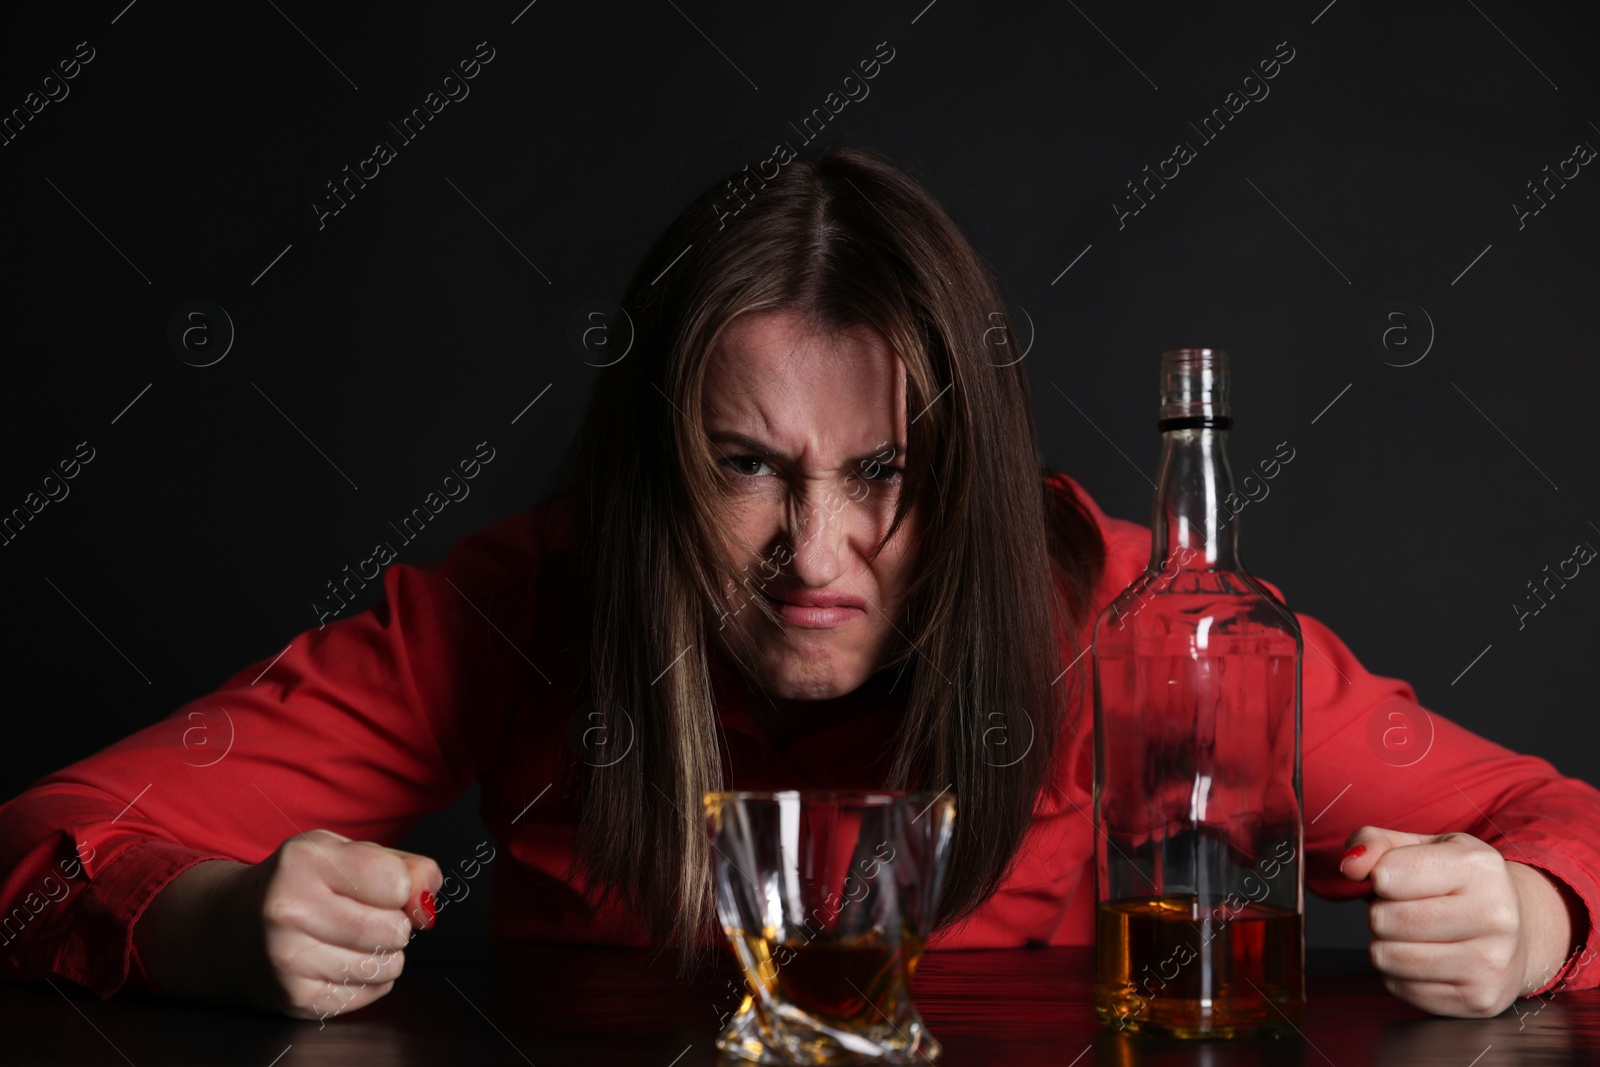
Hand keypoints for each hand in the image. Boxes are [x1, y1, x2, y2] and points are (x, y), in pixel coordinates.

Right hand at [239, 829, 442, 1019]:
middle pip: (393, 929)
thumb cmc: (301, 884)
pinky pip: (369, 994)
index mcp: (306, 860)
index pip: (397, 883)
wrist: (234, 927)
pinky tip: (343, 960)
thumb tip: (428, 901)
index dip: (403, 888)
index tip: (385, 888)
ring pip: (386, 966)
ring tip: (356, 939)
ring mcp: (288, 958)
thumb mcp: (346, 853)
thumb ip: (404, 866)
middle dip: (396, 924)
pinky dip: (370, 980)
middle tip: (370, 915)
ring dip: (386, 955)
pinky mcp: (294, 997)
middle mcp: (290, 909)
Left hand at [1340, 826, 1574, 1016]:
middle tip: (1405, 909)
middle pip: (1384, 919)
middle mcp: (1496, 914)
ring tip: (1413, 934)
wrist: (1520, 930)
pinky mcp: (1480, 998)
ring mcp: (1492, 962)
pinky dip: (1399, 974)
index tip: (1397, 878)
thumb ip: (1375, 844)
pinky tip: (1427, 958)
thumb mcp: (1421, 847)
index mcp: (1479, 866)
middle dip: (1380, 913)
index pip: (1386, 875)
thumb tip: (1350, 866)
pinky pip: (1401, 987)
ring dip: (1385, 945)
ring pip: (1389, 957)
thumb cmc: (1458, 883)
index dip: (1378, 878)